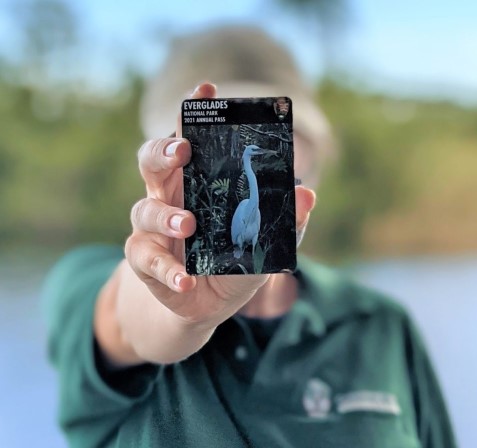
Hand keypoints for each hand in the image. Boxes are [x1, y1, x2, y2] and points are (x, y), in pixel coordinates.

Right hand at [97, 83, 315, 364]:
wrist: (208, 305)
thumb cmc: (234, 264)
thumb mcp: (264, 243)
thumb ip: (286, 221)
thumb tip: (308, 194)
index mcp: (197, 184)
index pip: (190, 140)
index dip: (194, 114)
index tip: (206, 89)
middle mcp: (170, 199)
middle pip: (151, 160)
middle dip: (163, 150)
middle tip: (183, 151)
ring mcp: (153, 230)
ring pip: (144, 210)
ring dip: (166, 216)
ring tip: (190, 225)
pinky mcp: (145, 262)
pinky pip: (146, 260)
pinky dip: (166, 270)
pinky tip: (185, 281)